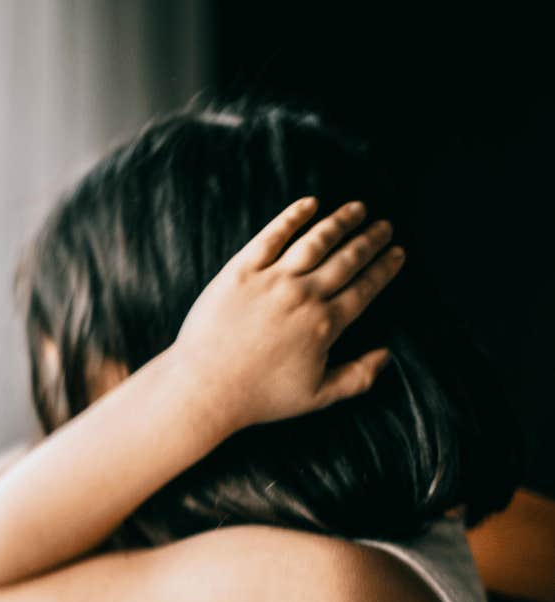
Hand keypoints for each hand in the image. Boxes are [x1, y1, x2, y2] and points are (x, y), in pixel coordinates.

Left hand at [173, 196, 405, 430]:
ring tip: (357, 209)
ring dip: (341, 222)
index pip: (365, 288)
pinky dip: (293, 216)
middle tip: (384, 226)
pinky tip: (310, 204)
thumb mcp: (316, 397)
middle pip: (347, 259)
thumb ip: (357, 377)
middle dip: (371, 239)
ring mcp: (272, 280)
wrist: (205, 389)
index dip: (384, 268)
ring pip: (316, 241)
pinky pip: (272, 235)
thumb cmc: (260, 397)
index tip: (397, 253)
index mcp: (325, 325)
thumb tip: (387, 357)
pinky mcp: (240, 271)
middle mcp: (303, 296)